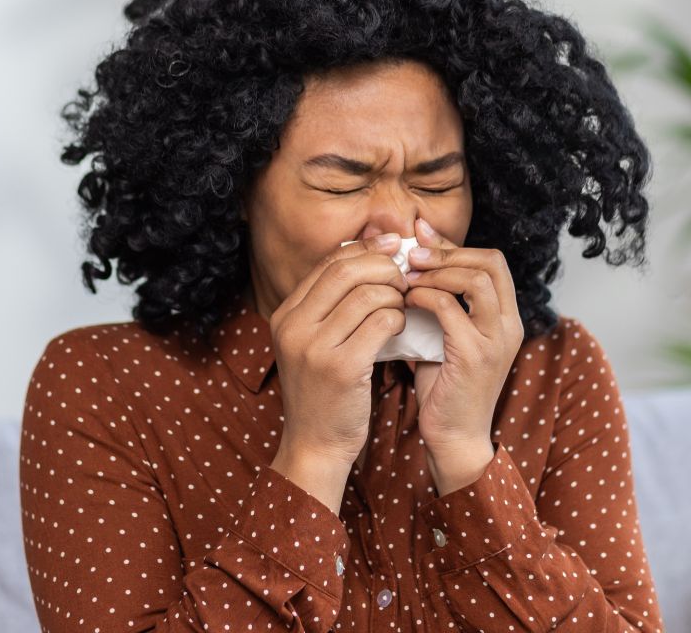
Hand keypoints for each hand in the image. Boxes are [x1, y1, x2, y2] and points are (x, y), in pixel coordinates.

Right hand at [270, 232, 410, 465]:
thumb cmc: (324, 392)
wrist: (314, 445)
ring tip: (402, 308)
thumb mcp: (314, 343)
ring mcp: (314, 347)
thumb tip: (368, 254)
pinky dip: (397, 318)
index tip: (393, 246)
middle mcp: (293, 326)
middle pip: (346, 271)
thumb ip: (331, 305)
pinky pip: (380, 323)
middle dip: (383, 266)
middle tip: (405, 277)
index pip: (329, 263)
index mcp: (285, 314)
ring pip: (367, 295)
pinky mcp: (340, 368)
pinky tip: (400, 328)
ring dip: (395, 296)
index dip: (365, 248)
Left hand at [404, 217, 523, 486]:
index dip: (455, 244)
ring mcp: (496, 340)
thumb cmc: (443, 387)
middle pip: (492, 261)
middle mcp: (509, 324)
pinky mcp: (475, 356)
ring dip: (438, 269)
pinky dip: (426, 296)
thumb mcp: (443, 335)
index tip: (420, 237)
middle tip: (412, 252)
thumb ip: (436, 302)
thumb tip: (410, 263)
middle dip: (449, 250)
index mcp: (505, 317)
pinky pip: (451, 309)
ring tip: (408, 273)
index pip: (492, 260)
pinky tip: (406, 300)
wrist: (454, 438)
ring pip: (477, 279)